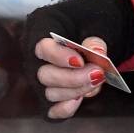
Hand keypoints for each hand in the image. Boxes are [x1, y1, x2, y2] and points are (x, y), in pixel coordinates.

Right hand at [21, 0, 133, 120]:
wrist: (97, 32)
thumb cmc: (92, 23)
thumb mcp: (97, 23)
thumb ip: (96, 39)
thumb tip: (98, 53)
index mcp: (42, 28)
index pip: (40, 46)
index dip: (58, 56)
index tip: (80, 61)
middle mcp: (35, 55)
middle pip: (44, 75)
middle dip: (72, 78)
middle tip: (97, 73)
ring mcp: (41, 77)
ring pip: (49, 93)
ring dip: (75, 91)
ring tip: (97, 80)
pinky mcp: (51, 93)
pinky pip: (51, 110)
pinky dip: (65, 108)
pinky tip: (80, 99)